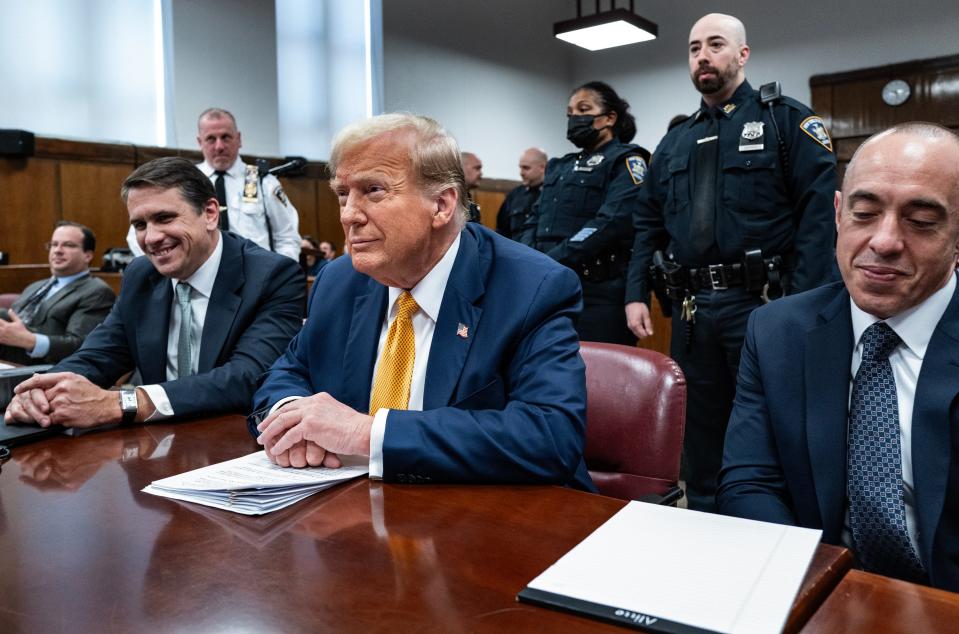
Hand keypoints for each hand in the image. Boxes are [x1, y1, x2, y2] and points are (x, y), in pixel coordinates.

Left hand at [0, 310, 36, 349]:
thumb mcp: (19, 322)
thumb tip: (9, 309)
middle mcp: (4, 331)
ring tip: (0, 328)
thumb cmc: (22, 330)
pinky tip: (0, 334)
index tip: (0, 320)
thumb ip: (13, 315)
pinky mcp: (2, 341)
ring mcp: (2, 336)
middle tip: (0, 325)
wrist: (25, 340)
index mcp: (7, 325)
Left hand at [13, 372, 119, 427]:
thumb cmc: (92, 394)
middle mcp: (61, 389)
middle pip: (39, 397)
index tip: (19, 390)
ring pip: (42, 409)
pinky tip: (61, 418)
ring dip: (45, 413)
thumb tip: (37, 378)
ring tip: (56, 413)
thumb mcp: (76, 379)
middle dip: (39, 403)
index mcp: (64, 378)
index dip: (25, 385)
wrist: (107, 406)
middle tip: (42, 407)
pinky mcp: (62, 416)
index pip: (38, 380)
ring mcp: (61, 403)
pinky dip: (51, 420)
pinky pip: (48, 419)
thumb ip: (58, 379)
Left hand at [256, 392, 372, 467]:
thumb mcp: (337, 416)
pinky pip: (290, 435)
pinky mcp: (311, 425)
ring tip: (262, 441)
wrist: (364, 432)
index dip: (281, 413)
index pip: (295, 404)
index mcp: (320, 398)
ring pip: (283, 421)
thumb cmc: (355, 429)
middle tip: (261, 430)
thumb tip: (316, 426)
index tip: (272, 420)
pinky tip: (276, 450)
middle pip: (285, 410)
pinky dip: (281, 443)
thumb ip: (324, 416)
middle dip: (270, 420)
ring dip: (270, 432)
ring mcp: (311, 412)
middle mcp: (314, 402)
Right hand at [625, 301, 653, 338]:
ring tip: (646, 322)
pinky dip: (640, 328)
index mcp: (636, 325)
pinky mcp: (629, 324)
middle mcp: (631, 327)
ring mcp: (630, 326)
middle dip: (646, 332)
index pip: (643, 335)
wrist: (632, 302)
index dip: (648, 332)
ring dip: (643, 330)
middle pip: (640, 336)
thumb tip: (651, 333)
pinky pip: (636, 330)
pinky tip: (642, 322)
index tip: (651, 326)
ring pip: (638, 333)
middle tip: (649, 324)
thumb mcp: (646, 316)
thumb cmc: (639, 307)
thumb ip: (648, 326)